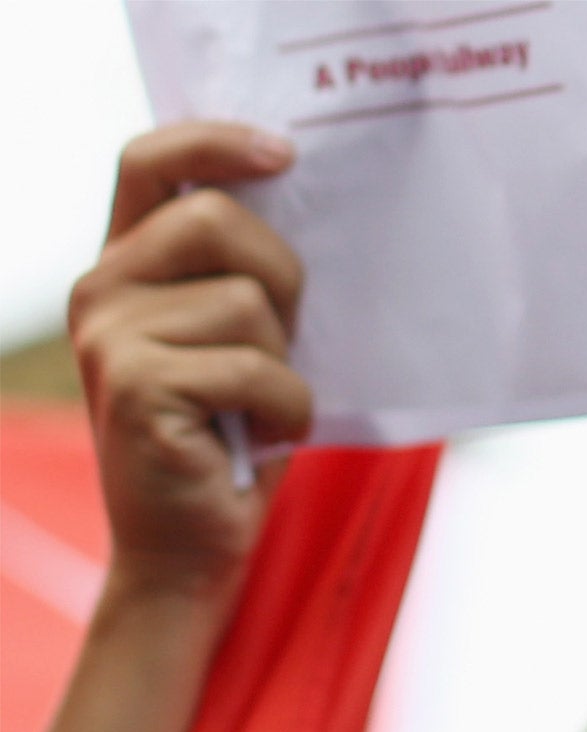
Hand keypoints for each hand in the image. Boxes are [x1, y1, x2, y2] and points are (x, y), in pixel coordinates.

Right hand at [68, 120, 308, 603]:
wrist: (189, 550)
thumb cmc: (229, 442)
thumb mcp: (235, 343)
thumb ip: (239, 277)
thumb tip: (300, 202)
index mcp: (124, 267)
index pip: (149, 161)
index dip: (215, 140)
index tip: (284, 152)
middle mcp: (101, 290)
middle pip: (217, 220)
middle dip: (281, 277)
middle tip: (285, 342)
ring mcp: (111, 336)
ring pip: (247, 302)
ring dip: (284, 363)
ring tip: (260, 408)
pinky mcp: (139, 385)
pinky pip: (256, 367)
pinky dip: (287, 409)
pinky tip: (263, 436)